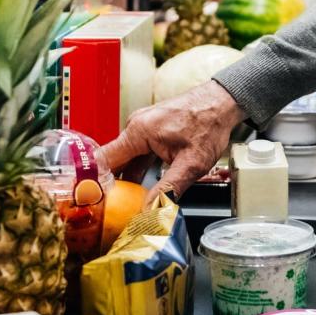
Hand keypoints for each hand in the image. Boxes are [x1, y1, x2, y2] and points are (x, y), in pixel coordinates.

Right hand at [98, 80, 246, 199]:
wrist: (223, 102)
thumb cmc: (209, 124)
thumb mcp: (191, 164)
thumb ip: (169, 189)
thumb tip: (151, 211)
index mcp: (138, 132)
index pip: (103, 160)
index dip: (95, 182)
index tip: (92, 202)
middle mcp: (136, 127)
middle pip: (113, 162)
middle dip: (110, 186)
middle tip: (108, 212)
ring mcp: (143, 128)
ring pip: (126, 159)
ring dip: (125, 180)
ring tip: (123, 206)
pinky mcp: (152, 131)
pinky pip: (138, 154)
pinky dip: (138, 171)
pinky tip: (142, 189)